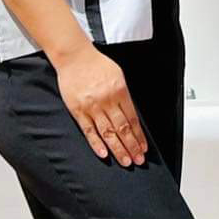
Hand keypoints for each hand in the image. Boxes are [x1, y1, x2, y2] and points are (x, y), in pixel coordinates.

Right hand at [55, 48, 148, 166]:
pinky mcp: (78, 111)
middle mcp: (107, 101)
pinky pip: (89, 131)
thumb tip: (132, 116)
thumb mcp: (118, 75)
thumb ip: (125, 95)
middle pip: (122, 129)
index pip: (133, 119)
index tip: (143, 148)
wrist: (75, 57)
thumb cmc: (96, 64)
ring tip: (125, 161)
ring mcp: (92, 107)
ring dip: (118, 149)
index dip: (139, 136)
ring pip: (107, 133)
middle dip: (132, 147)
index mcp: (120, 91)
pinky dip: (96, 144)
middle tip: (138, 160)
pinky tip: (104, 154)